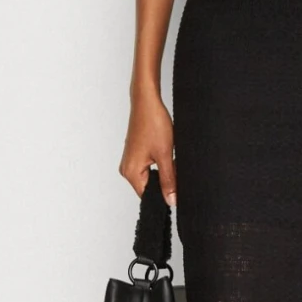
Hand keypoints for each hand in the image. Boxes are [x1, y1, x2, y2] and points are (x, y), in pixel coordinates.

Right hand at [121, 84, 176, 205]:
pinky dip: (159, 163)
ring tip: (166, 154)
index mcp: (131, 172)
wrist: (147, 102)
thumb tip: (171, 199)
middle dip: (164, 181)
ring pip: (151, 176)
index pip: (148, 196)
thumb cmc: (152, 123)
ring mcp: (130, 160)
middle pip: (149, 186)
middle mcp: (126, 168)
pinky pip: (148, 166)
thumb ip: (169, 180)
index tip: (175, 189)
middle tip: (173, 165)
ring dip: (162, 170)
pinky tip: (164, 151)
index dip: (163, 194)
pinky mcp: (135, 153)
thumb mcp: (165, 155)